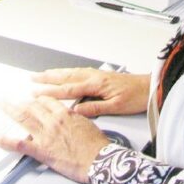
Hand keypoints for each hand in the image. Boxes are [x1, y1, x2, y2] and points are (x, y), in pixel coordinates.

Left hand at [0, 95, 111, 183]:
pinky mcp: (40, 150)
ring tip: (1, 103)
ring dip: (9, 109)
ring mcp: (45, 135)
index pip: (46, 101)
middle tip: (12, 98)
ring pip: (23, 117)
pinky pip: (18, 143)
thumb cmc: (96, 144)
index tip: (32, 97)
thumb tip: (69, 115)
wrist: (98, 159)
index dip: (37, 99)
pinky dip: (3, 139)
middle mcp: (52, 121)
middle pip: (32, 106)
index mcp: (65, 113)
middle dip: (20, 101)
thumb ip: (74, 117)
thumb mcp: (87, 123)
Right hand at [32, 68, 149, 116]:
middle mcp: (94, 77)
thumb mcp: (116, 107)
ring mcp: (97, 75)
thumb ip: (95, 108)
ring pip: (71, 72)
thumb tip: (77, 111)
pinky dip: (67, 72)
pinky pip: (78, 72)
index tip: (37, 93)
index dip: (51, 92)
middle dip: (48, 77)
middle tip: (32, 78)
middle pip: (66, 76)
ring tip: (43, 74)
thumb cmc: (136, 97)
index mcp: (96, 85)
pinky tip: (65, 74)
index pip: (68, 89)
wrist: (150, 87)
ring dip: (56, 73)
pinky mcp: (101, 75)